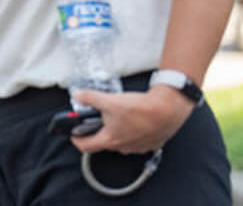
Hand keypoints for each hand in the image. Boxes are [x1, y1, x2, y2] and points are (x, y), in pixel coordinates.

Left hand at [70, 85, 195, 154]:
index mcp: (111, 140)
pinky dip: (133, 131)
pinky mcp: (151, 143)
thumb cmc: (141, 109)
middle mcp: (124, 147)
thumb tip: (78, 95)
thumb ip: (90, 98)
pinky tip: (135, 119)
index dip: (76, 140)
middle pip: (105, 142)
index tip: (74, 136)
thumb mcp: (109, 100)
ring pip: (122, 141)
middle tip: (97, 118)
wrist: (168, 109)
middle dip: (98, 130)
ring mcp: (138, 147)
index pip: (86, 147)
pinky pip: (137, 139)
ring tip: (118, 115)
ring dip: (117, 130)